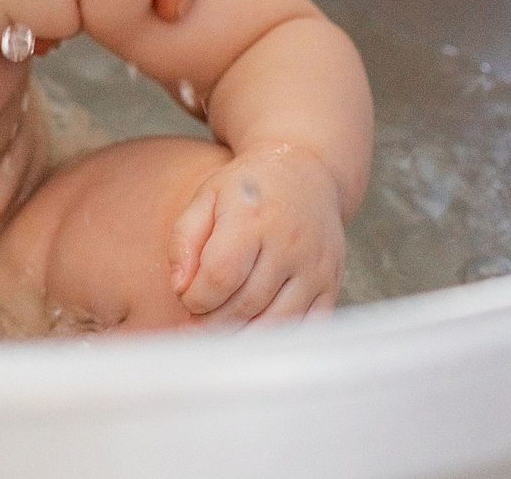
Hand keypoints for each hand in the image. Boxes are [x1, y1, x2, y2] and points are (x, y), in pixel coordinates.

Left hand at [168, 146, 344, 323]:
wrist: (305, 171)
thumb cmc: (250, 188)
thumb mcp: (207, 196)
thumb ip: (184, 239)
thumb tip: (179, 287)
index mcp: (253, 218)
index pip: (220, 275)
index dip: (196, 298)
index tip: (187, 299)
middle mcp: (289, 244)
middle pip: (245, 305)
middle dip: (212, 324)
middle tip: (195, 326)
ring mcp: (315, 267)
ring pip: (275, 323)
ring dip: (240, 338)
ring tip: (219, 334)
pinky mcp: (330, 285)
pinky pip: (306, 327)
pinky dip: (277, 340)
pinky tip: (254, 334)